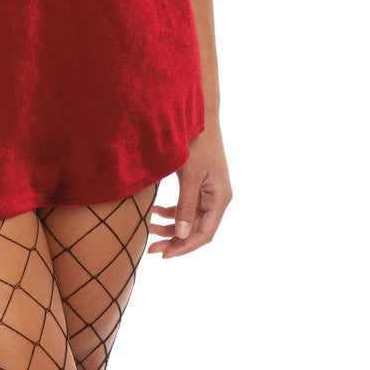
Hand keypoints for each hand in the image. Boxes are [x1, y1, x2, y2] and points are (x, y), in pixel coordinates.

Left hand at [147, 119, 231, 258]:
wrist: (199, 114)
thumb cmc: (196, 141)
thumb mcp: (189, 174)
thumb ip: (185, 205)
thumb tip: (180, 235)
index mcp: (220, 198)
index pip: (204, 233)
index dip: (184, 246)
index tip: (164, 254)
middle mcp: (217, 197)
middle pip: (196, 229)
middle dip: (175, 239)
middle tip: (152, 248)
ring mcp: (208, 190)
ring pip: (190, 218)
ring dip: (171, 226)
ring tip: (149, 229)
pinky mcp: (199, 183)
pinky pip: (186, 205)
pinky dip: (171, 211)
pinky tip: (155, 213)